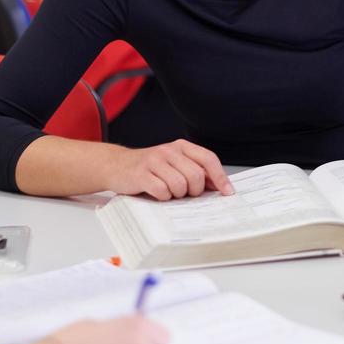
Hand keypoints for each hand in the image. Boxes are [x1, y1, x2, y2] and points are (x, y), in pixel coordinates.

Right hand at [102, 139, 233, 199]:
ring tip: (168, 192)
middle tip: (185, 193)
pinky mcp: (141, 174)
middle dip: (194, 191)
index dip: (220, 177)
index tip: (227, 192)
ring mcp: (154, 161)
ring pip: (180, 185)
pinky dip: (162, 197)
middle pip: (196, 176)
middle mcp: (169, 150)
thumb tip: (219, 186)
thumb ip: (194, 171)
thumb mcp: (174, 164)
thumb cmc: (150, 168)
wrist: (116, 165)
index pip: (208, 159)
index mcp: (181, 146)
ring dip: (176, 195)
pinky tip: (156, 193)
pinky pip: (162, 191)